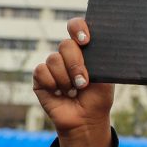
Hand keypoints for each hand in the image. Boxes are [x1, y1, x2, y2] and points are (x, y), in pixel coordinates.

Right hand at [32, 19, 115, 146]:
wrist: (86, 119)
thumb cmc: (98, 98)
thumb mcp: (106, 77)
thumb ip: (101, 58)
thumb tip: (97, 43)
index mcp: (84, 50)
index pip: (77, 27)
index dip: (78, 28)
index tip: (85, 40)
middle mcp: (67, 54)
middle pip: (66, 44)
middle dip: (76, 65)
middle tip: (83, 82)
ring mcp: (53, 65)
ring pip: (54, 59)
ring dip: (66, 79)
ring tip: (73, 91)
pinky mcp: (40, 77)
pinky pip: (42, 71)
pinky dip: (53, 84)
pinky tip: (60, 94)